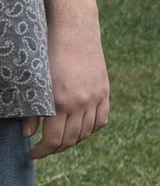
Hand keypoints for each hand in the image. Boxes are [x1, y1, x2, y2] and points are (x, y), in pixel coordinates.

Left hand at [29, 0, 108, 158]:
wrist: (75, 31)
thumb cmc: (49, 51)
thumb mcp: (36, 80)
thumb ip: (33, 109)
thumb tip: (29, 133)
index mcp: (61, 102)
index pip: (54, 139)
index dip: (42, 151)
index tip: (33, 154)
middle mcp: (81, 104)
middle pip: (71, 139)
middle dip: (56, 149)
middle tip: (44, 149)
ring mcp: (96, 100)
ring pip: (87, 133)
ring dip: (73, 140)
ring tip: (61, 139)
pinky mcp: (104, 93)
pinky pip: (101, 121)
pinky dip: (91, 129)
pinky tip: (81, 129)